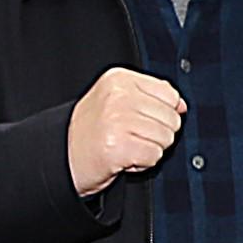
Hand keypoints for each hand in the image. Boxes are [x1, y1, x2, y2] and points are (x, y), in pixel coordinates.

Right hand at [66, 65, 188, 193]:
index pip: (170, 94)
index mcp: (119, 79)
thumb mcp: (117, 101)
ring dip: (149, 148)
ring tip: (126, 146)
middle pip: (171, 118)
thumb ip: (152, 97)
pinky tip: (124, 158)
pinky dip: (143, 163)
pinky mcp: (118, 147)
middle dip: (156, 133)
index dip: (161, 113)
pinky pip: (154, 156)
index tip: (140, 119)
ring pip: (166, 138)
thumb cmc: (92, 131)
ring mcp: (117, 121)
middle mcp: (118, 96)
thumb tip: (181, 106)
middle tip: (130, 136)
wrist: (62, 156)